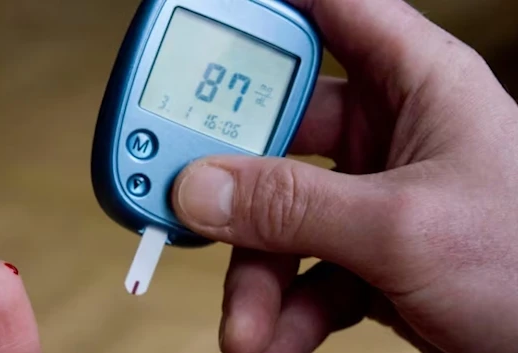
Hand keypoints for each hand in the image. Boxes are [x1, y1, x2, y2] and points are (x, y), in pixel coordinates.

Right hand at [170, 0, 517, 351]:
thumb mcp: (405, 229)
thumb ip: (296, 207)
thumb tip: (203, 189)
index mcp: (416, 86)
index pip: (334, 13)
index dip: (272, 13)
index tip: (207, 30)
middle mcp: (389, 135)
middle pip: (282, 131)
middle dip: (235, 183)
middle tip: (188, 205)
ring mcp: (371, 198)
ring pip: (283, 217)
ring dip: (255, 275)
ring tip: (245, 326)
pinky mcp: (366, 255)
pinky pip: (304, 272)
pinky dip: (283, 309)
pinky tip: (273, 338)